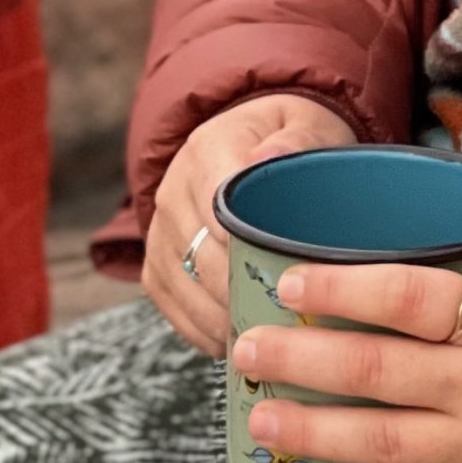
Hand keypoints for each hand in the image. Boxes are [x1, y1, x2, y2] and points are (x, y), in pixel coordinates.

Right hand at [142, 92, 358, 356]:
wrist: (251, 140)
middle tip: (286, 318)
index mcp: (207, 151)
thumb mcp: (305, 123)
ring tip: (267, 335)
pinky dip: (204, 330)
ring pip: (184, 290)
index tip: (284, 278)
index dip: (248, 250)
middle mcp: (173, 193)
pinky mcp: (156, 266)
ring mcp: (159, 233)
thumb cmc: (289, 137)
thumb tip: (267, 157)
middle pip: (201, 259)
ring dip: (223, 318)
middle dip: (242, 292)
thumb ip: (295, 139)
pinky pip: (173, 308)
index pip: (217, 211)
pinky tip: (239, 339)